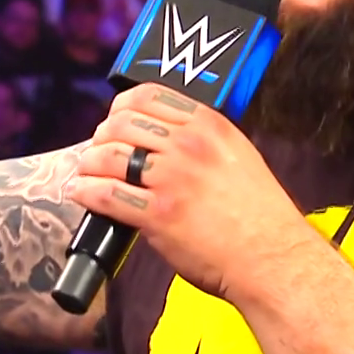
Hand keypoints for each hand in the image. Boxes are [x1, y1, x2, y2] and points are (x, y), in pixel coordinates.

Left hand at [68, 84, 316, 300]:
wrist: (273, 257)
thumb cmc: (260, 215)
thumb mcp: (238, 156)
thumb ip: (203, 141)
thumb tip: (165, 139)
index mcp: (209, 125)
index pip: (148, 95)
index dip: (121, 107)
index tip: (114, 120)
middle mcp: (188, 145)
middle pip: (122, 124)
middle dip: (102, 136)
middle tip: (98, 151)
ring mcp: (172, 179)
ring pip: (109, 156)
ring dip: (90, 164)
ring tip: (86, 172)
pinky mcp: (157, 214)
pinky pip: (107, 194)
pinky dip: (86, 192)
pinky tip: (81, 193)